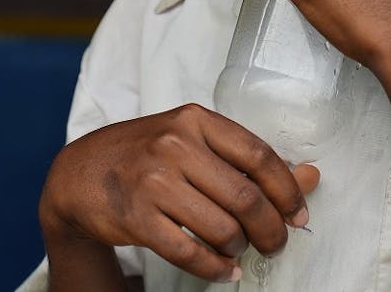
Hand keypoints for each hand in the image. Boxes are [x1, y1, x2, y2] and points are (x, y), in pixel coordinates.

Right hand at [39, 103, 318, 284]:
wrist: (80, 173)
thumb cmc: (146, 154)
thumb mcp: (193, 141)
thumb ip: (247, 159)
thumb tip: (310, 177)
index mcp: (196, 120)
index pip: (258, 155)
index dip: (287, 190)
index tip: (298, 213)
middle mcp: (175, 145)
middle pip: (245, 197)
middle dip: (271, 230)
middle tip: (275, 244)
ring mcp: (153, 182)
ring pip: (222, 228)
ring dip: (240, 249)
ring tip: (239, 250)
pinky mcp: (137, 218)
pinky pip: (191, 253)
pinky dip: (215, 269)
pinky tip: (223, 270)